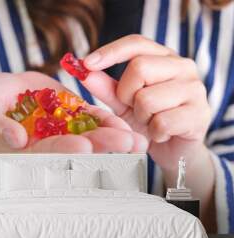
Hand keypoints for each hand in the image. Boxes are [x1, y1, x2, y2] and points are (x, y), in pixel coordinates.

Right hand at [0, 71, 147, 154]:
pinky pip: (93, 119)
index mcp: (27, 150)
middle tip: (126, 144)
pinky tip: (126, 123)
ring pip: (91, 136)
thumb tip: (15, 140)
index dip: (64, 150)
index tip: (83, 147)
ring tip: (136, 140)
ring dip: (113, 137)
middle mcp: (50, 144)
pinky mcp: (74, 115)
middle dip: (101, 146)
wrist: (5, 91)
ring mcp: (64, 130)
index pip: (47, 152)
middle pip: (76, 148)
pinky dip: (108, 121)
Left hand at [82, 35, 211, 170]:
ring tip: (150, 122)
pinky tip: (161, 134)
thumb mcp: (123, 102)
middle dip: (126, 94)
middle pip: (139, 68)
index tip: (86, 64)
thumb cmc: (148, 120)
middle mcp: (182, 66)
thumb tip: (83, 71)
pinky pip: (162, 122)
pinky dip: (154, 133)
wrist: (174, 149)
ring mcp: (195, 89)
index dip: (110, 51)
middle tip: (134, 108)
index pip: (136, 43)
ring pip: (148, 98)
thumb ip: (105, 86)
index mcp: (163, 57)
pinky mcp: (200, 114)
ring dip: (141, 117)